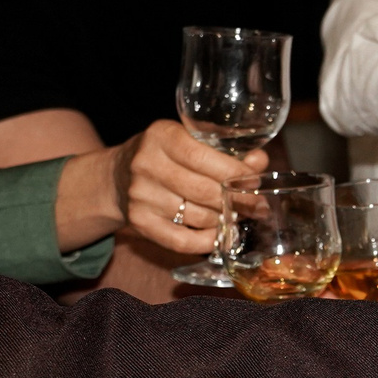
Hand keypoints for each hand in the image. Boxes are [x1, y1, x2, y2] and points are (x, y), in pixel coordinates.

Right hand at [118, 121, 270, 255]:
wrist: (117, 176)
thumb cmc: (165, 156)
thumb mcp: (190, 141)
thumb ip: (227, 150)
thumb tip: (259, 162)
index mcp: (161, 135)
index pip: (204, 158)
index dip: (235, 173)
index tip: (254, 182)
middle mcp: (146, 164)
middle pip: (204, 190)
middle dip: (238, 201)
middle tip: (257, 206)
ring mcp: (140, 195)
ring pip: (198, 217)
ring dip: (224, 220)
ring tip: (237, 216)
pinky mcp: (139, 222)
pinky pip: (181, 241)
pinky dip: (206, 241)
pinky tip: (219, 235)